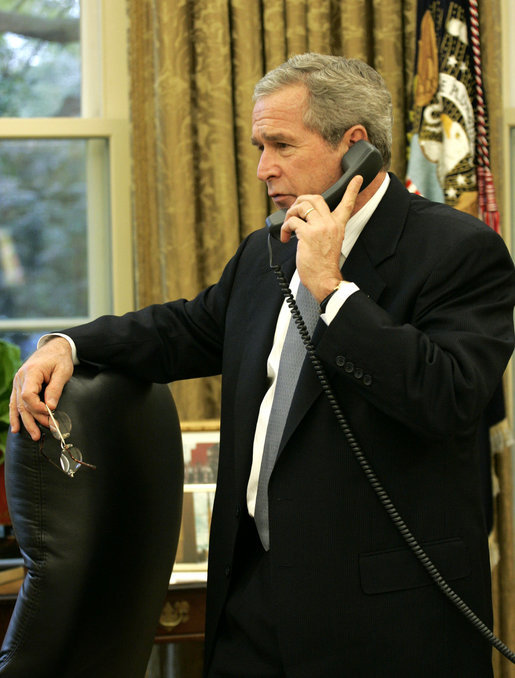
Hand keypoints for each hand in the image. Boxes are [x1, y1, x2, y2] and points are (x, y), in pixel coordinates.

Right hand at [9, 337, 74, 440]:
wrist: (54, 348)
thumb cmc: (59, 359)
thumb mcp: (63, 372)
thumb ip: (55, 389)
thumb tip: (51, 407)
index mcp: (31, 372)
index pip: (28, 395)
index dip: (38, 407)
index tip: (50, 413)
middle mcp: (20, 378)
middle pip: (23, 404)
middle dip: (34, 419)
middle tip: (46, 430)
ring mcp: (18, 383)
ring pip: (18, 406)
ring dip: (25, 422)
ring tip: (34, 436)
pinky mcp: (19, 386)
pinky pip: (15, 403)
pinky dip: (15, 415)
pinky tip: (16, 428)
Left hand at [281, 175, 362, 300]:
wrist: (325, 279)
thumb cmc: (324, 265)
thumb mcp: (329, 243)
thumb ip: (322, 229)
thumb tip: (304, 222)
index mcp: (338, 226)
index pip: (347, 203)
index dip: (352, 189)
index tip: (358, 177)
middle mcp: (330, 224)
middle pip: (316, 198)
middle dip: (301, 200)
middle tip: (294, 211)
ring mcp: (319, 228)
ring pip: (302, 206)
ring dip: (290, 214)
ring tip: (289, 227)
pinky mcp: (308, 234)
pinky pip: (292, 222)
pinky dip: (285, 228)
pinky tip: (285, 238)